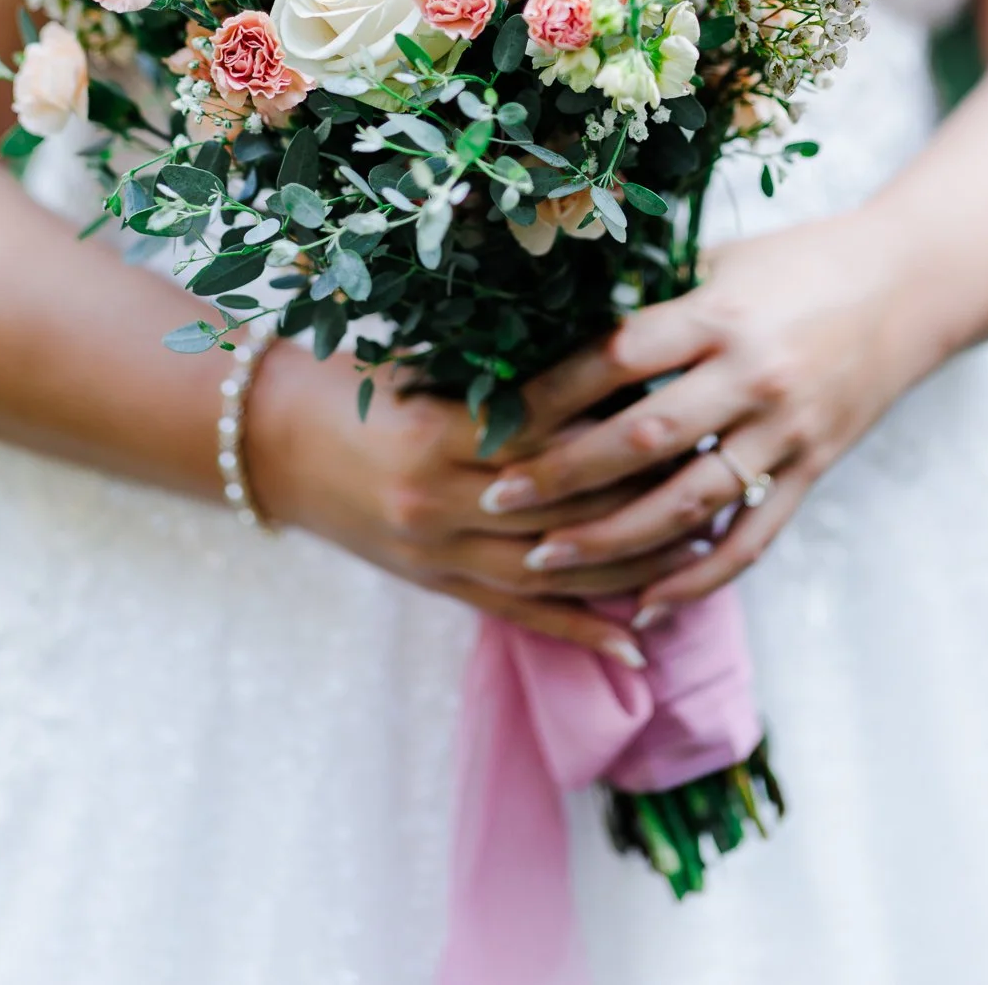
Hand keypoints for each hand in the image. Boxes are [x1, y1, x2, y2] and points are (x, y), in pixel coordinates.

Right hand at [245, 339, 707, 663]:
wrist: (272, 443)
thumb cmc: (353, 385)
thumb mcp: (420, 364)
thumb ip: (498, 368)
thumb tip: (602, 344)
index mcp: (437, 432)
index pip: (548, 427)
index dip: (615, 412)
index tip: (679, 391)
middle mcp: (439, 502)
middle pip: (563, 504)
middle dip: (643, 486)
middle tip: (715, 461)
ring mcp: (439, 554)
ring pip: (555, 568)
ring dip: (633, 561)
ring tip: (702, 539)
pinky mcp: (438, 587)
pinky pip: (521, 616)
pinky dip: (583, 631)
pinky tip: (639, 642)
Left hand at [472, 207, 929, 624]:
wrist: (909, 285)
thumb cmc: (798, 261)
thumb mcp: (722, 259)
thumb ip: (653, 297)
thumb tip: (552, 324)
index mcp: (721, 313)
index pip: (619, 357)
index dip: (552, 391)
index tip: (493, 417)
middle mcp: (753, 376)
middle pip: (644, 438)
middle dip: (563, 474)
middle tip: (496, 497)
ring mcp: (786, 430)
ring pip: (689, 502)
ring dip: (612, 539)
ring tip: (543, 560)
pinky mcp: (812, 469)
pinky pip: (751, 539)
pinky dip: (698, 578)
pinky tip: (645, 605)